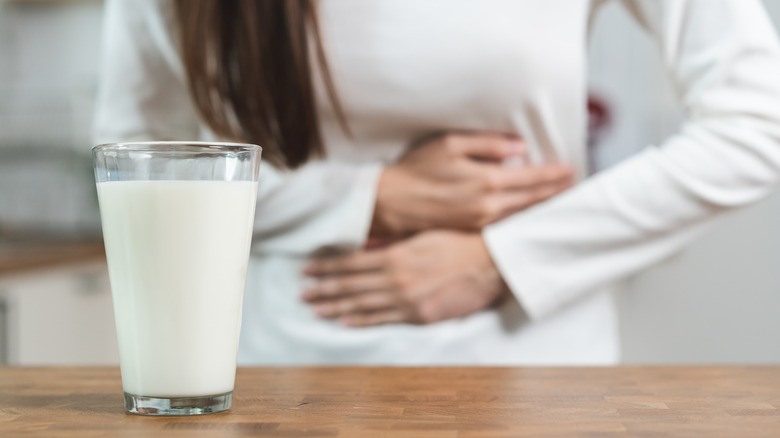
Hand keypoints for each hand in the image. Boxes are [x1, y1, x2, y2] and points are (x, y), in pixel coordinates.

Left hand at [302, 230, 508, 326]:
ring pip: (362, 305)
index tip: (307, 269)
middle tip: (302, 293)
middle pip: (350, 285)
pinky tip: (345, 322)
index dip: (326, 267)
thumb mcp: (421, 233)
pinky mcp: (419, 316)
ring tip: (315, 310)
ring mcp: (406, 299)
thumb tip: (364, 239)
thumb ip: (390, 239)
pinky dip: (362, 321)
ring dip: (336, 307)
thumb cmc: (458, 242)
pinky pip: (384, 319)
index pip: (350, 262)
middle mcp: (395, 278)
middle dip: (323, 288)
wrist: (490, 263)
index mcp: (394, 254)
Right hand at [371, 132, 573, 236]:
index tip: (571, 170)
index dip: (554, 174)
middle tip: (574, 189)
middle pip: (532, 200)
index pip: (531, 178)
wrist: (391, 203)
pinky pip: (505, 225)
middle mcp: (488, 205)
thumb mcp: (450, 144)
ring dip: (541, 208)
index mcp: (487, 181)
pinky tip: (528, 216)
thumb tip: (518, 148)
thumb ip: (487, 144)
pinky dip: (521, 219)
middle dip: (555, 193)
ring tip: (558, 202)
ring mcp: (480, 222)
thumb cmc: (417, 169)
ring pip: (521, 215)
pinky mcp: (471, 231)